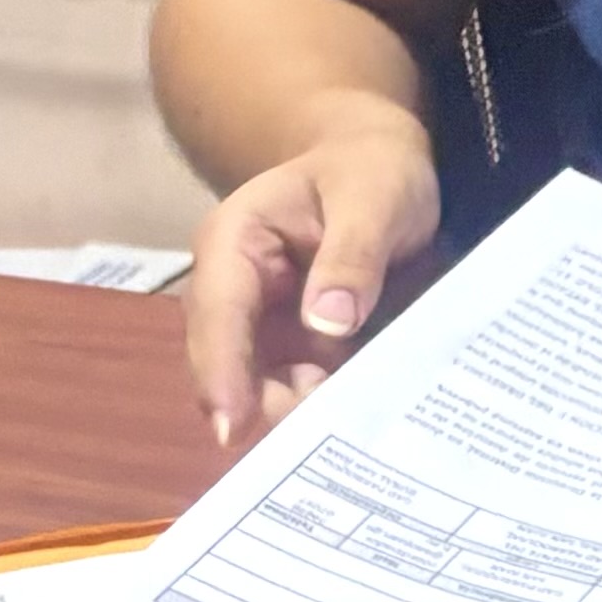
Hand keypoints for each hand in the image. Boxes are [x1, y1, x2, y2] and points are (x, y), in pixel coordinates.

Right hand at [182, 108, 445, 444]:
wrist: (384, 168)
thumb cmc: (371, 171)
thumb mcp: (374, 197)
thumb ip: (352, 254)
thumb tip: (327, 324)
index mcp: (233, 242)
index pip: (218, 312)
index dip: (222, 372)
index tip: (233, 427)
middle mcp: (234, 293)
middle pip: (230, 365)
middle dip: (266, 405)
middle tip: (320, 432)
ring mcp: (262, 327)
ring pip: (261, 389)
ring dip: (298, 414)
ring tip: (348, 426)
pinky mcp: (294, 350)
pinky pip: (298, 391)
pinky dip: (323, 411)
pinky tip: (357, 425)